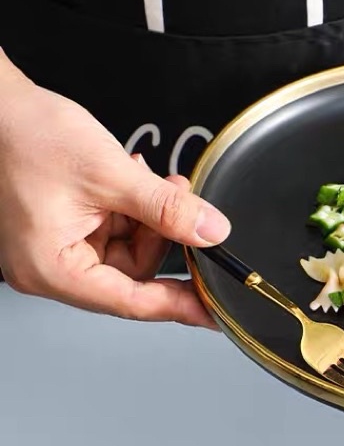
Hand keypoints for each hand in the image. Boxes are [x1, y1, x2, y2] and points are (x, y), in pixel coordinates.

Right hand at [0, 64, 230, 327]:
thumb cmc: (27, 136)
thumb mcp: (110, 175)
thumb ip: (167, 209)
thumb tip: (210, 233)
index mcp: (51, 269)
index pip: (130, 302)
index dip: (178, 304)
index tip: (213, 309)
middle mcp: (51, 266)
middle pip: (134, 271)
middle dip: (161, 232)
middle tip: (176, 196)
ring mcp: (59, 246)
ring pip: (130, 248)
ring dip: (150, 215)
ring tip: (147, 177)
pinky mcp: (67, 228)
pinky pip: (116, 230)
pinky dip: (134, 208)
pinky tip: (133, 178)